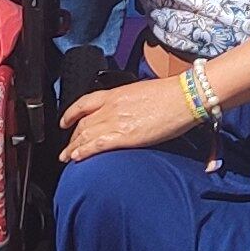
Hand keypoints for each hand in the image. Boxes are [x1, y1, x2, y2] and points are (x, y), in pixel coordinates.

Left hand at [61, 72, 213, 161]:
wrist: (185, 96)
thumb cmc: (171, 94)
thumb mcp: (143, 92)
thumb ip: (129, 102)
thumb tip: (127, 111)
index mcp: (116, 94)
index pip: (85, 103)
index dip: (71, 113)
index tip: (64, 122)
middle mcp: (112, 106)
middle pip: (83, 123)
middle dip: (72, 137)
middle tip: (66, 148)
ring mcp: (117, 120)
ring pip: (85, 135)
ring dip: (73, 148)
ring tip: (67, 158)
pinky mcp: (125, 135)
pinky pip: (96, 144)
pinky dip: (84, 151)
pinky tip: (77, 158)